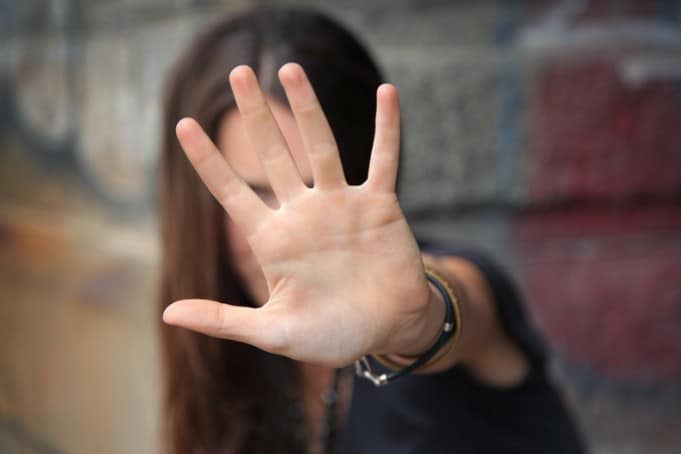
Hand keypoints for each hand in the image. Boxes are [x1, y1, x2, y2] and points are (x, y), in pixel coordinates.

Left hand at [163, 63, 436, 366]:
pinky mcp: (379, 205)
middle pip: (273, 155)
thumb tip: (167, 314)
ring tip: (291, 69)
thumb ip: (224, 321)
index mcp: (273, 240)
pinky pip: (384, 159)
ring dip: (308, 108)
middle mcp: (303, 213)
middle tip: (238, 73)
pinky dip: (386, 127)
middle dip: (255, 115)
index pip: (232, 193)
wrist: (387, 330)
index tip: (183, 125)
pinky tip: (386, 92)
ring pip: (322, 147)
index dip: (209, 160)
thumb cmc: (331, 335)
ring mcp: (341, 204)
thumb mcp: (274, 332)